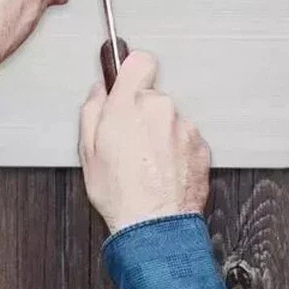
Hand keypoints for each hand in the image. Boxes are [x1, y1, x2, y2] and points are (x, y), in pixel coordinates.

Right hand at [79, 51, 210, 234]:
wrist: (154, 227)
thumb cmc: (119, 193)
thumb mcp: (87, 151)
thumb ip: (91, 109)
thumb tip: (99, 92)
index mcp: (128, 104)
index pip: (140, 61)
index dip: (133, 70)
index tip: (128, 82)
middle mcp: (160, 108)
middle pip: (153, 96)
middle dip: (142, 113)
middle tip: (130, 141)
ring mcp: (184, 127)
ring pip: (170, 119)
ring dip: (161, 134)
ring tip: (148, 164)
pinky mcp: (201, 146)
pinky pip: (186, 139)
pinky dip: (177, 151)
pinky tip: (164, 172)